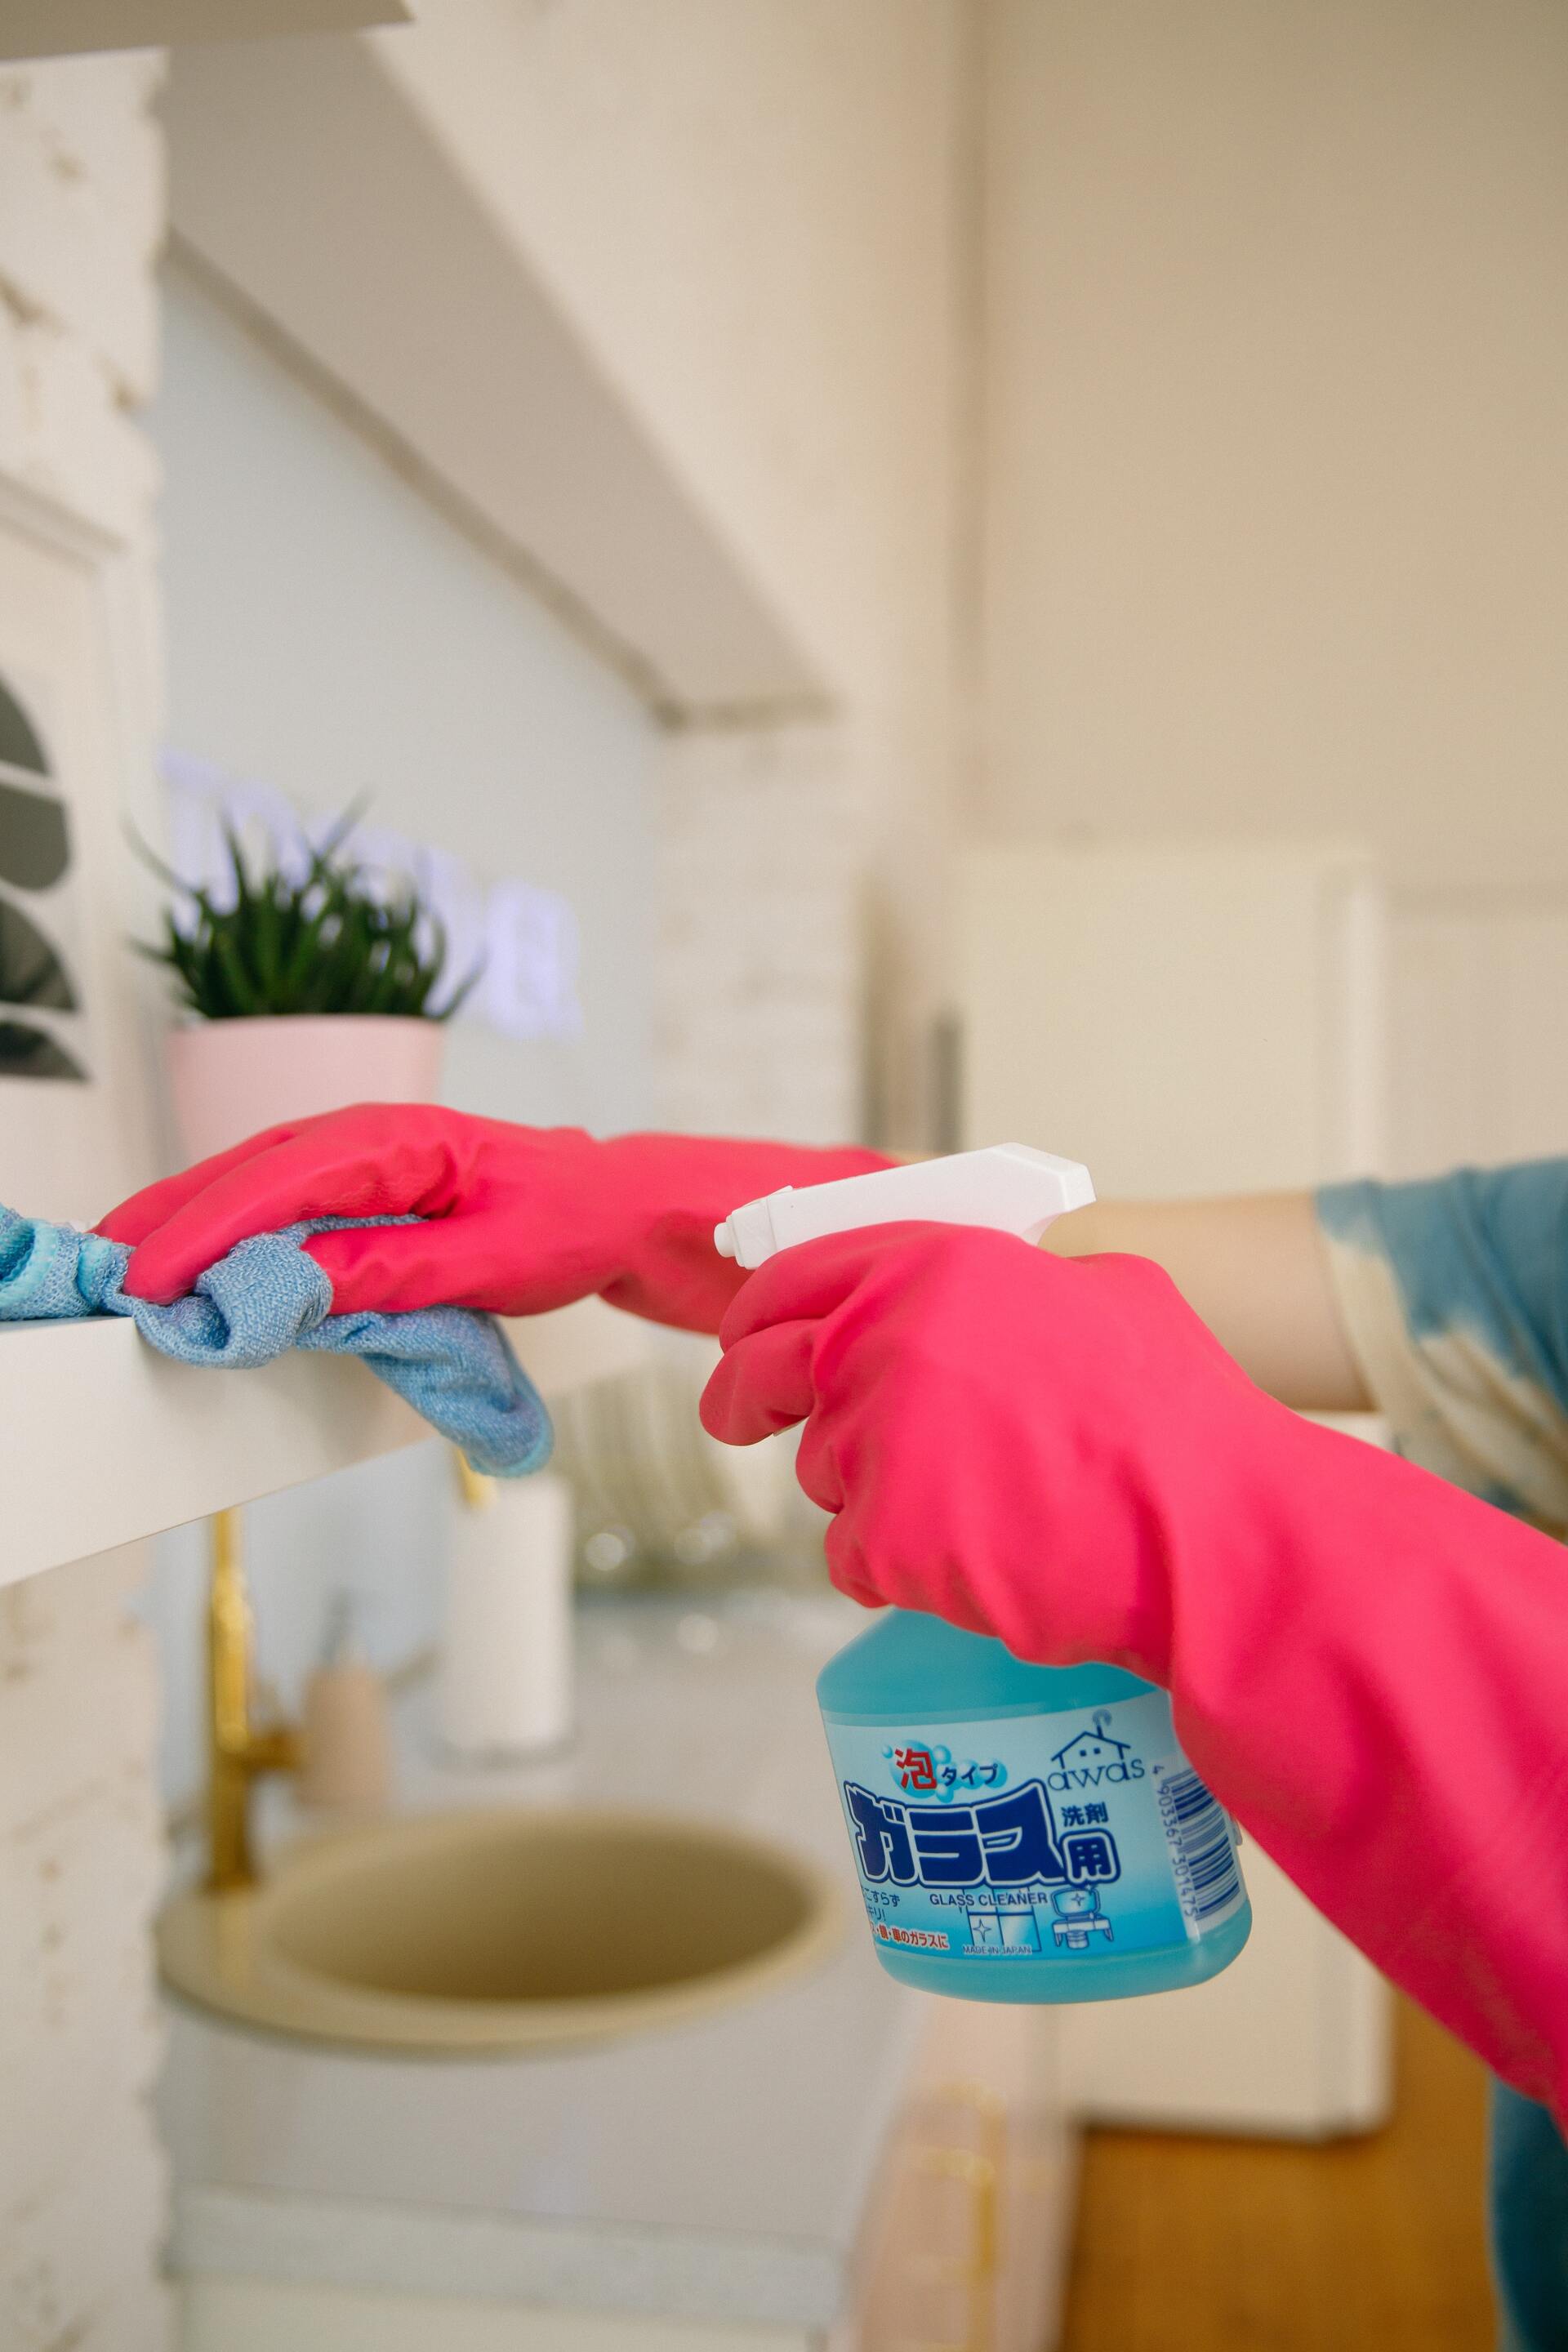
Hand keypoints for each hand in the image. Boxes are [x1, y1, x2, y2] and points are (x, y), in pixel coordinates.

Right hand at [97, 1105, 890, 1331]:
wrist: (630, 1207)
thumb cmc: (579, 1222)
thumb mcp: (498, 1259)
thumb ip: (396, 1271)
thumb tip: (298, 1285)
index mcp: (406, 1138)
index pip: (287, 1180)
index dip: (214, 1229)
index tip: (158, 1276)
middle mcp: (377, 1136)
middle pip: (250, 1169)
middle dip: (173, 1217)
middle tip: (105, 1271)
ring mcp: (370, 1159)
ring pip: (257, 1181)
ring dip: (190, 1219)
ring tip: (123, 1263)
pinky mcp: (369, 1190)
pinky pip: (283, 1200)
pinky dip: (231, 1225)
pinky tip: (194, 1258)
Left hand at [699, 1221, 1267, 1673]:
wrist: (1207, 1530)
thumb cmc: (1179, 1416)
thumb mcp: (1109, 1292)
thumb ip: (1017, 1284)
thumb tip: (996, 1296)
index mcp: (932, 1265)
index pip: (795, 1276)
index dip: (762, 1312)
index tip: (748, 1338)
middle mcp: (885, 1340)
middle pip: (763, 1372)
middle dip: (741, 1399)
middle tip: (741, 1419)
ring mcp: (875, 1439)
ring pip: (826, 1472)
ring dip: (871, 1493)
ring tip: (976, 1506)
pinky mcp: (882, 1535)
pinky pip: (854, 1556)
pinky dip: (898, 1568)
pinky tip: (976, 1560)